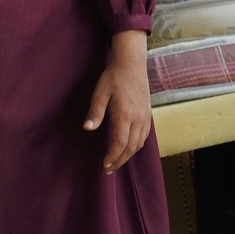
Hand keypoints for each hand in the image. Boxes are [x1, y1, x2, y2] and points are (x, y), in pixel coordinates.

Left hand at [82, 30, 151, 173]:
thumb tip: (87, 128)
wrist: (131, 64)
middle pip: (131, 147)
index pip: (120, 143)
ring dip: (129, 155)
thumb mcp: (100, 93)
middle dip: (120, 160)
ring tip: (117, 162)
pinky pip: (145, 136)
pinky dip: (137, 146)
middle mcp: (138, 119)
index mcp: (125, 115)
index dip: (113, 156)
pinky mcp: (148, 114)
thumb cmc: (113, 78)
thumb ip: (95, 112)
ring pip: (140, 143)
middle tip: (108, 169)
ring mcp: (145, 117)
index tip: (104, 165)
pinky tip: (129, 148)